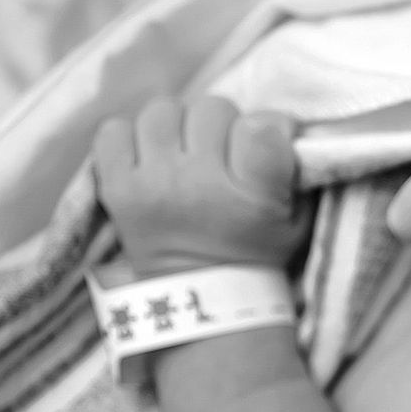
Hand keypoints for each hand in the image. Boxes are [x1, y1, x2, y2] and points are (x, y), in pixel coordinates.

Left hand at [93, 96, 310, 278]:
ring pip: (164, 111)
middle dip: (223, 126)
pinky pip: (115, 130)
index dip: (269, 126)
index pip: (261, 126)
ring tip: (183, 154)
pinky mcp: (116, 188)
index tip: (267, 144)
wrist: (197, 302)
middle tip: (223, 155)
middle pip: (213, 109)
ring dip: (178, 126)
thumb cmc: (254, 257)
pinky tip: (148, 159)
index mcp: (251, 198)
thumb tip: (280, 123)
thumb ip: (293, 171)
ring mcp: (153, 184)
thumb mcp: (295, 223)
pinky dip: (131, 137)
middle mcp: (199, 186)